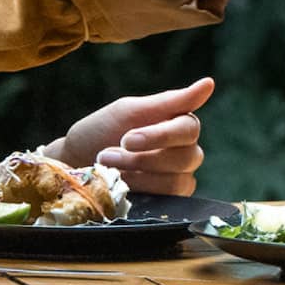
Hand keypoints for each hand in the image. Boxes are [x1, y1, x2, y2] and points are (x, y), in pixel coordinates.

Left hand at [49, 77, 212, 194]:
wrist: (74, 163)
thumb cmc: (101, 132)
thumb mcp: (130, 111)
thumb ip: (170, 101)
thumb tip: (209, 83)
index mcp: (179, 124)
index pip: (189, 129)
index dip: (159, 136)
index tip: (127, 138)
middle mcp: (185, 150)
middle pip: (187, 157)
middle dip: (144, 158)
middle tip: (109, 154)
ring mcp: (179, 177)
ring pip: (177, 180)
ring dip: (138, 175)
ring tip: (109, 168)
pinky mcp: (169, 201)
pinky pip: (168, 199)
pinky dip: (141, 190)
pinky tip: (121, 183)